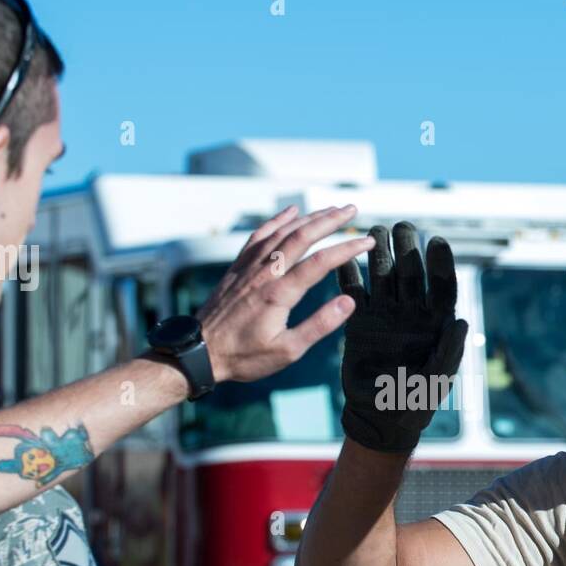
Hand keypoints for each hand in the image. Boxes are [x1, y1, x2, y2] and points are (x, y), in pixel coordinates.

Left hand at [196, 205, 374, 382]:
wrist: (199, 351)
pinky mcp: (238, 267)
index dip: (347, 249)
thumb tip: (348, 302)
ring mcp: (249, 266)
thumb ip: (319, 325)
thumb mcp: (286, 351)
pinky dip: (277, 220)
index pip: (321, 262)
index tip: (366, 241)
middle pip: (302, 236)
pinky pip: (260, 235)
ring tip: (331, 209)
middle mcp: (264, 273)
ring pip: (282, 231)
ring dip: (309, 217)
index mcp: (279, 293)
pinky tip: (290, 212)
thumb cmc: (244, 356)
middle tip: (352, 210)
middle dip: (330, 220)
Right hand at [338, 221, 468, 452]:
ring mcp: (385, 315)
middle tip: (402, 228)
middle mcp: (411, 313)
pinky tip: (342, 258)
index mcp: (435, 322)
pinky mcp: (359, 322)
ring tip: (375, 231)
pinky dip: (348, 276)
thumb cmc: (415, 403)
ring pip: (383, 275)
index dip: (441, 264)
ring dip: (378, 253)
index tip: (436, 241)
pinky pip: (353, 294)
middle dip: (407, 248)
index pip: (442, 286)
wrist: (380, 417)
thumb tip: (461, 322)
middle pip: (411, 272)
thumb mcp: (436, 381)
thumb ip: (449, 352)